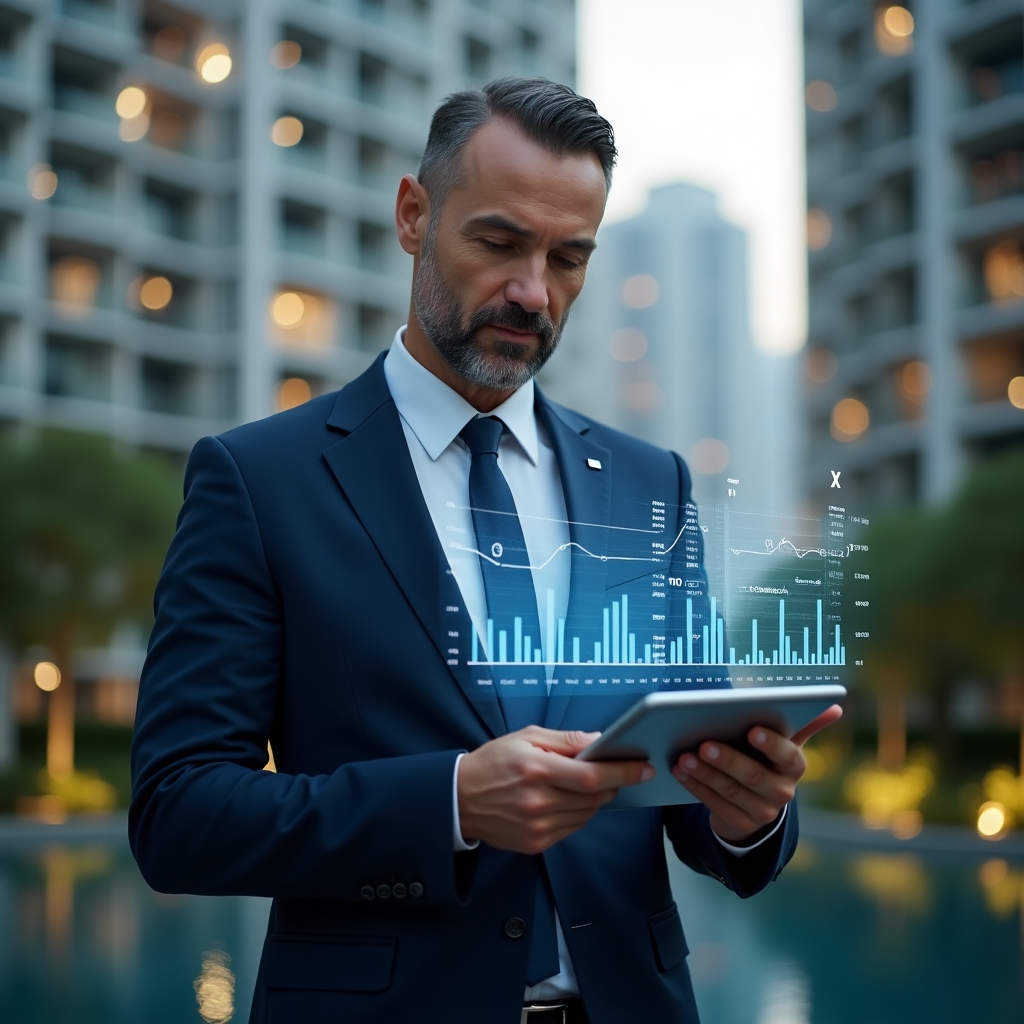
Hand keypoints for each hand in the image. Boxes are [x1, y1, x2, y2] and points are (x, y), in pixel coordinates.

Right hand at [457, 726, 653, 853]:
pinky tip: (569, 800)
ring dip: (596, 799)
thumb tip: (599, 740)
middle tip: (620, 771)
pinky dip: (579, 813)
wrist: (460, 798)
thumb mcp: (526, 737)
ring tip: (588, 784)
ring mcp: (538, 826)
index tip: (644, 767)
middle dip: (614, 784)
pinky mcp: (536, 843)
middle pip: (595, 797)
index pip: (592, 775)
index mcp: (537, 768)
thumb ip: (566, 740)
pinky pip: (572, 828)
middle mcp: (538, 801)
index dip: (623, 772)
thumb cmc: (494, 761)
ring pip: (587, 814)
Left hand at [671, 705, 842, 842]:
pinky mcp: (741, 824)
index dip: (771, 744)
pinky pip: (715, 805)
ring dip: (705, 773)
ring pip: (731, 791)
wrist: (758, 804)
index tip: (752, 729)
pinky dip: (695, 786)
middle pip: (754, 776)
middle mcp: (783, 792)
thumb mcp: (784, 743)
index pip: (788, 755)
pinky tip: (680, 771)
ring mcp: (762, 812)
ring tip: (684, 757)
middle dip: (728, 760)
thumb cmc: (767, 760)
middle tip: (704, 744)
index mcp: (795, 766)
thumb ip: (804, 724)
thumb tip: (835, 707)